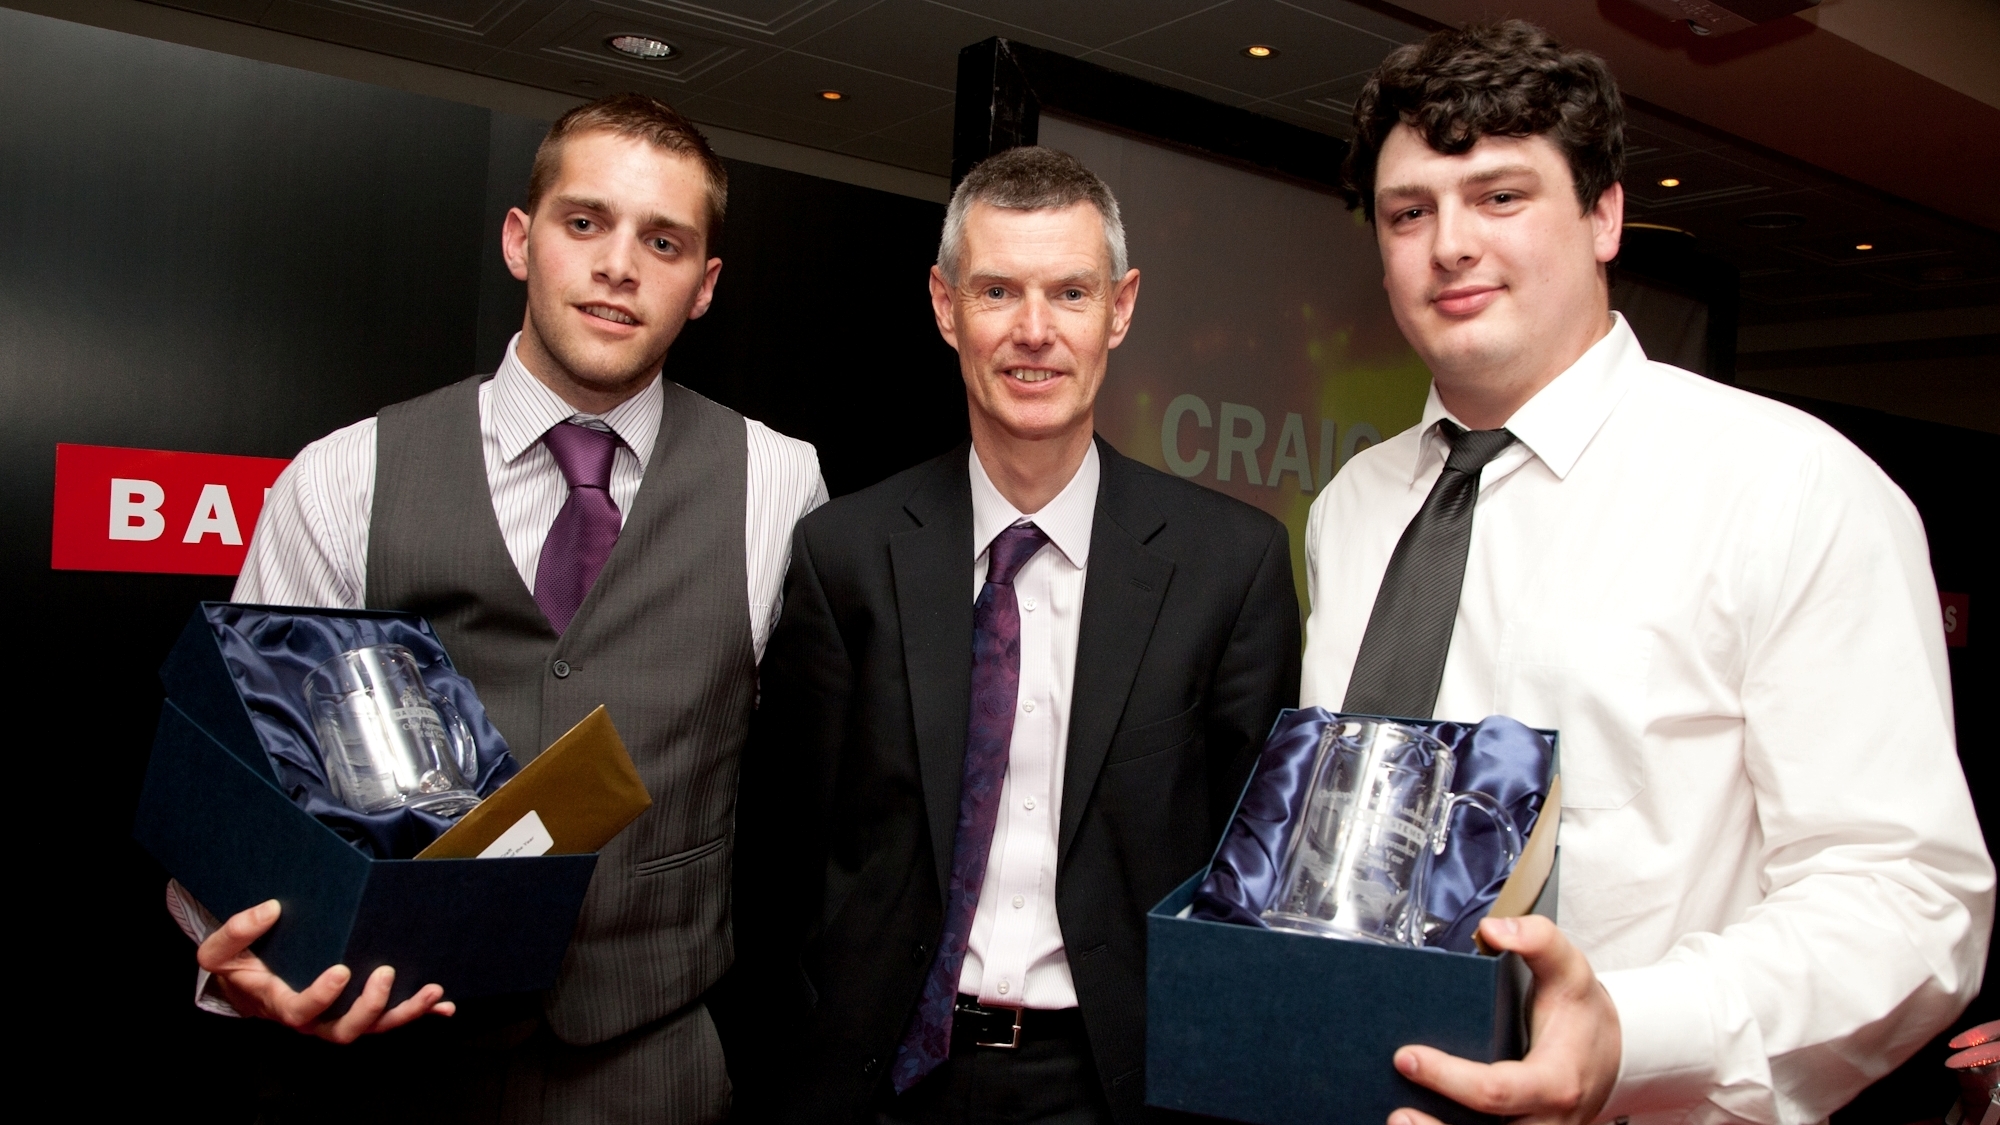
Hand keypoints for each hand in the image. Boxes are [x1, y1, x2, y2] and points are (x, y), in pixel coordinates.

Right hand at [197, 899, 454, 1041]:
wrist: (249, 982)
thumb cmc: (239, 966)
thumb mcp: (219, 952)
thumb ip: (236, 932)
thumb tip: (270, 910)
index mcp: (282, 1005)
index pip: (302, 1011)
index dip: (322, 997)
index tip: (341, 970)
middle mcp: (316, 1019)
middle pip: (346, 1030)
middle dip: (370, 1007)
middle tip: (385, 973)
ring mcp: (341, 1016)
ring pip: (375, 1027)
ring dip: (406, 1012)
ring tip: (432, 991)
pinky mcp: (360, 1009)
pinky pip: (391, 1017)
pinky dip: (420, 1013)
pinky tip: (444, 1004)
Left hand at [1389, 915, 1619, 1124]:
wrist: (1614, 1053)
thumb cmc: (1582, 1014)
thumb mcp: (1570, 969)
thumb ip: (1538, 940)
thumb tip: (1494, 930)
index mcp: (1555, 1082)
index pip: (1497, 1091)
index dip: (1450, 1078)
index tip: (1407, 1056)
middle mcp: (1546, 1121)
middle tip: (1396, 1112)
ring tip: (1399, 1121)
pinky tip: (1419, 1122)